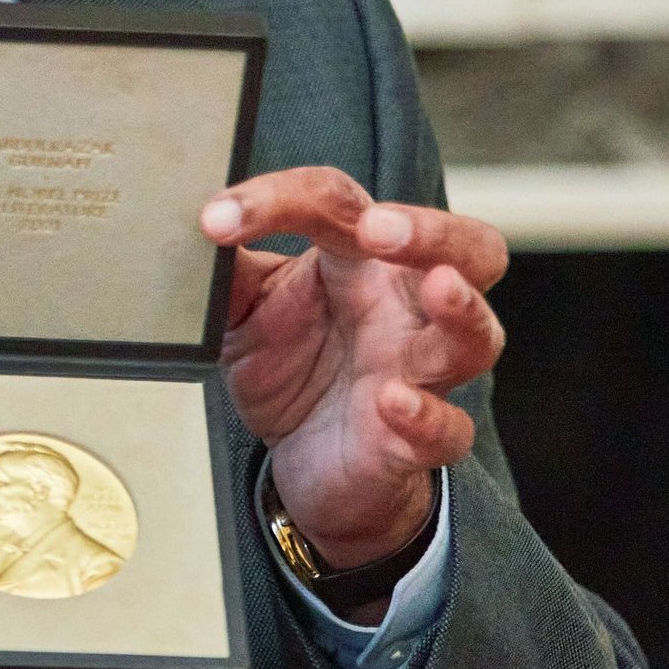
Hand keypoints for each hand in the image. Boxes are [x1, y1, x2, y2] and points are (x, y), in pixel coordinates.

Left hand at [200, 168, 509, 569]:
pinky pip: (448, 428)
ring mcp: (420, 373)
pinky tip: (393, 403)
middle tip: (380, 228)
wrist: (305, 467)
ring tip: (437, 289)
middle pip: (468, 249)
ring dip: (462, 309)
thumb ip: (225, 273)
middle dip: (433, 230)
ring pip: (478, 335)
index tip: (216, 218)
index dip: (280, 200)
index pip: (340, 205)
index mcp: (363, 262)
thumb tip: (190, 230)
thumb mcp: (244, 314)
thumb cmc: (293, 373)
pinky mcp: (419, 440)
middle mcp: (405, 308)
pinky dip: (426, 416)